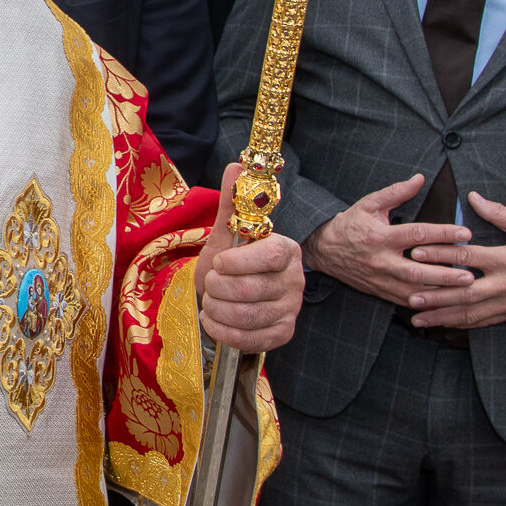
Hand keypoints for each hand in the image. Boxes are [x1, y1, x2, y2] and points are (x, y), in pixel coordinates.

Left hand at [195, 163, 305, 351]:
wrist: (227, 295)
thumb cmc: (228, 263)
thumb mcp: (226, 234)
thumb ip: (233, 203)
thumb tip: (237, 166)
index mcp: (286, 251)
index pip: (269, 257)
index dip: (238, 263)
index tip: (218, 262)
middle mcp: (295, 281)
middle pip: (250, 290)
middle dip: (217, 287)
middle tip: (210, 281)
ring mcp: (290, 309)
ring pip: (247, 316)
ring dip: (216, 308)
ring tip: (210, 299)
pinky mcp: (282, 334)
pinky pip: (250, 339)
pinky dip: (222, 330)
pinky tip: (214, 319)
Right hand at [301, 173, 473, 308]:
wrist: (322, 250)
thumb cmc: (350, 225)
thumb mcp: (369, 204)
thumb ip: (396, 192)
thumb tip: (419, 178)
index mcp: (380, 236)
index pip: (416, 234)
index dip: (442, 233)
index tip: (465, 233)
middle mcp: (380, 260)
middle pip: (416, 270)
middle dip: (445, 274)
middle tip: (469, 274)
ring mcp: (380, 279)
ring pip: (413, 290)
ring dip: (439, 292)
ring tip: (462, 290)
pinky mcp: (380, 291)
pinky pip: (405, 301)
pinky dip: (426, 303)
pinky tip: (444, 301)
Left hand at [402, 191, 505, 328]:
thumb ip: (499, 213)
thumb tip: (473, 196)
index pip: (466, 257)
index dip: (439, 254)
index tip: (416, 252)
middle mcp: (505, 284)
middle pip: (463, 291)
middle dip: (435, 294)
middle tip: (408, 294)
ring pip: (470, 312)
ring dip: (442, 315)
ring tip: (417, 316)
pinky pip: (483, 321)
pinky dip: (461, 324)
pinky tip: (442, 324)